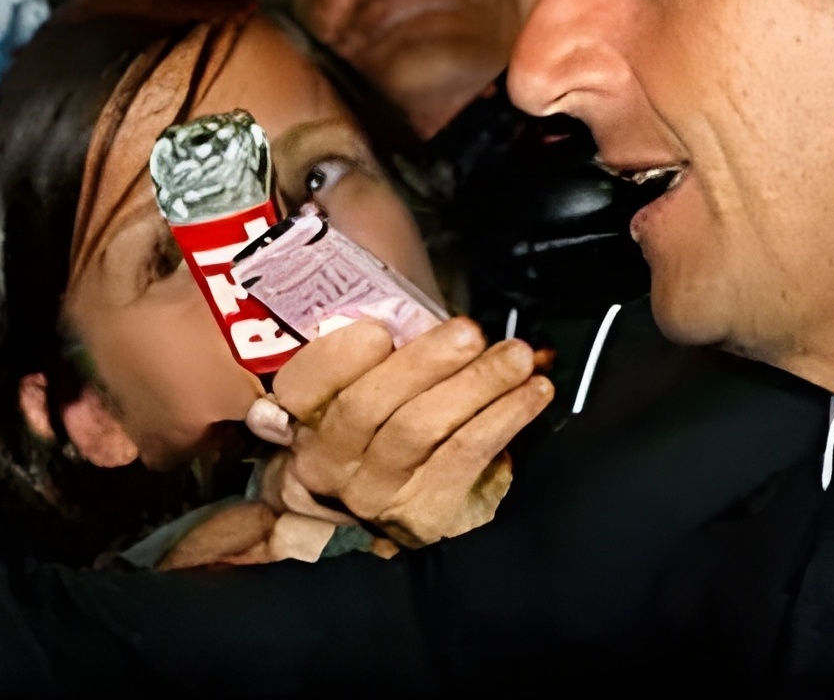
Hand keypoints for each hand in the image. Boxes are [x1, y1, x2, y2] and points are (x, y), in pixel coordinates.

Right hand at [267, 317, 554, 547]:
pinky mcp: (423, 515)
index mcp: (307, 419)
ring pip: (419, 429)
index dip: (334, 359)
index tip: (378, 332)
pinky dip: (504, 417)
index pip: (300, 387)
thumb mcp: (386, 382)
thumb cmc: (405, 422)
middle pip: (366, 407)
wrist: (430, 506)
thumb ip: (392, 351)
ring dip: (476, 384)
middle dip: (424, 362)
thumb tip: (436, 317)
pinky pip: (464, 455)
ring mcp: (374, 495)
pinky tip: (533, 393)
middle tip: (470, 332)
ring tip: (517, 356)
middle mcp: (330, 463)